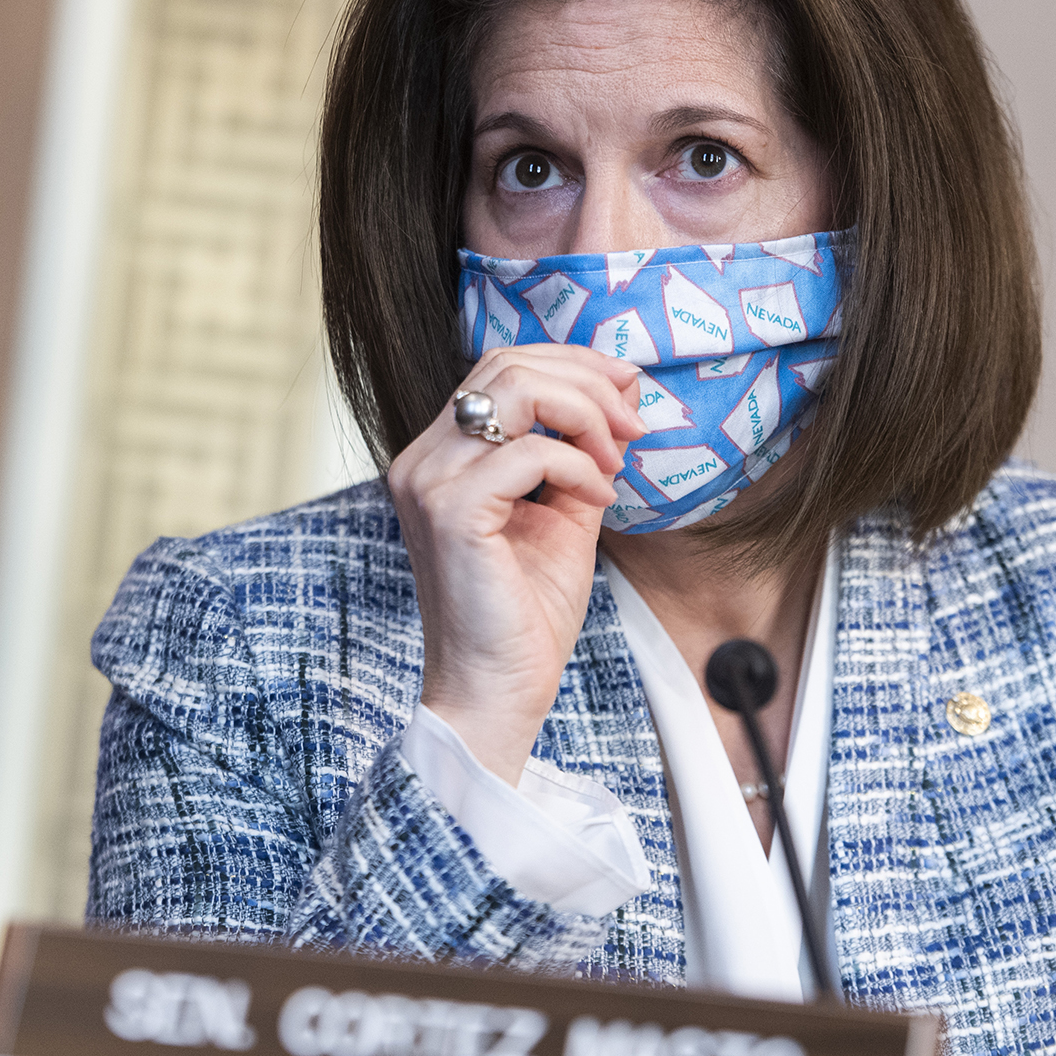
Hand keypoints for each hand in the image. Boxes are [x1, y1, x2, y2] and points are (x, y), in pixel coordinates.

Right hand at [388, 345, 643, 783]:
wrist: (499, 691)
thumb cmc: (526, 615)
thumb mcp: (566, 513)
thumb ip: (584, 451)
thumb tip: (624, 391)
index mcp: (441, 457)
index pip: (500, 368)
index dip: (572, 364)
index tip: (629, 391)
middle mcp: (422, 460)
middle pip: (506, 364)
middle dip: (586, 381)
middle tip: (633, 423)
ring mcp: (429, 482)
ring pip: (515, 390)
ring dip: (585, 413)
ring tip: (614, 458)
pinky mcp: (451, 512)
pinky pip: (530, 452)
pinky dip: (578, 466)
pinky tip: (598, 498)